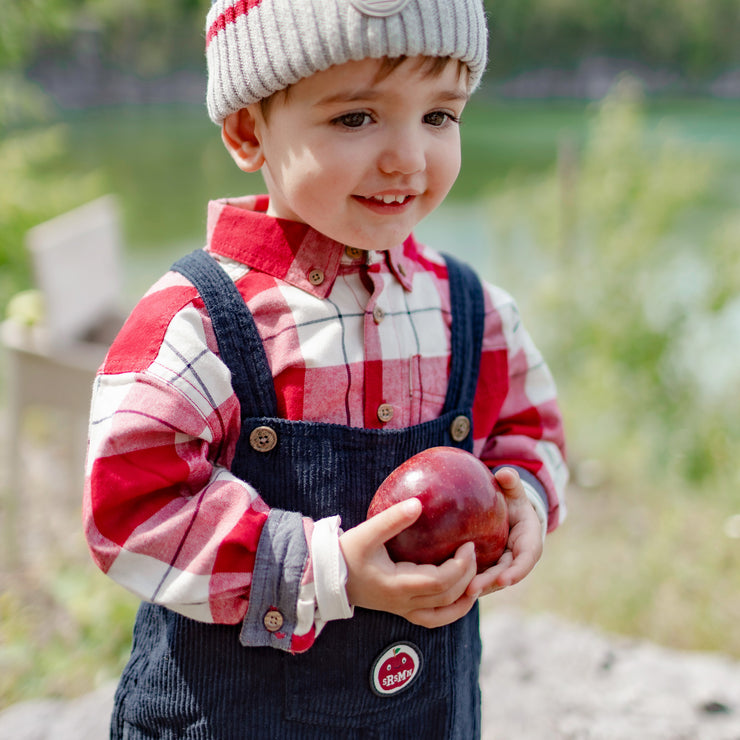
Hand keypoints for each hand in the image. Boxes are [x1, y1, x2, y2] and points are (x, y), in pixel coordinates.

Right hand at [340, 498, 478, 627]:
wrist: (326, 577)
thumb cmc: (346, 553)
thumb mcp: (367, 533)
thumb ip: (393, 519)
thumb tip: (419, 503)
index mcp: (398, 586)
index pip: (440, 581)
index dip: (460, 566)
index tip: (469, 544)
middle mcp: (404, 603)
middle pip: (447, 597)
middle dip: (467, 575)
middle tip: (474, 552)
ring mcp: (403, 610)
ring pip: (443, 614)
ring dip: (464, 599)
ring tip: (478, 580)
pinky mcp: (401, 609)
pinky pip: (433, 618)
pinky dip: (451, 610)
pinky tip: (461, 595)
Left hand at [466, 467, 543, 597]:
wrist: (507, 513)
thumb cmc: (512, 500)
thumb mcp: (514, 490)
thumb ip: (512, 482)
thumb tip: (504, 473)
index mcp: (528, 542)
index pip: (526, 560)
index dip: (516, 571)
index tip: (505, 579)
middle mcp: (517, 560)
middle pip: (505, 575)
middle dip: (490, 584)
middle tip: (472, 589)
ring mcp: (502, 567)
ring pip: (490, 581)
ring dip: (476, 588)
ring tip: (458, 593)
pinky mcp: (487, 569)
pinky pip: (477, 577)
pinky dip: (465, 582)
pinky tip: (447, 586)